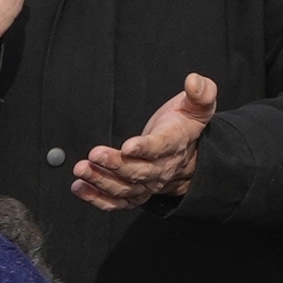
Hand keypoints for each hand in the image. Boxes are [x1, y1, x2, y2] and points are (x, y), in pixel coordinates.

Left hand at [72, 70, 218, 211]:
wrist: (187, 156)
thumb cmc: (184, 125)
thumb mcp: (198, 106)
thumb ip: (201, 93)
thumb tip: (194, 80)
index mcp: (176, 143)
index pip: (161, 147)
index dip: (145, 148)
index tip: (127, 146)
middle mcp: (163, 168)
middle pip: (139, 171)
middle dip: (115, 164)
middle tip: (94, 155)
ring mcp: (149, 183)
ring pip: (126, 188)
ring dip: (102, 181)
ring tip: (82, 170)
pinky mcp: (136, 193)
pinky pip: (118, 202)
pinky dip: (98, 198)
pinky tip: (80, 188)